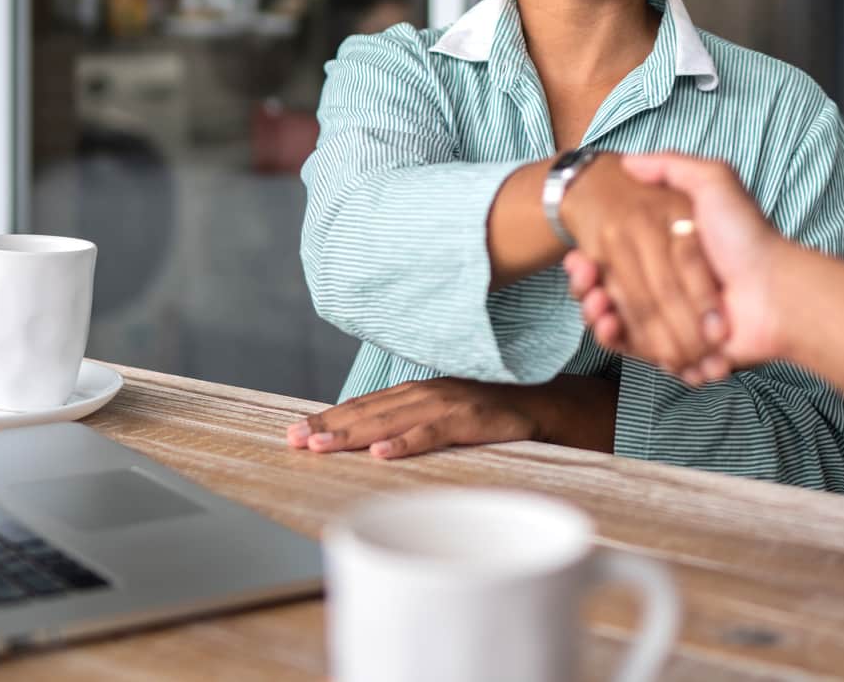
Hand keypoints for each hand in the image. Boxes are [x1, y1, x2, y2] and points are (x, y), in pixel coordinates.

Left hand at [284, 375, 615, 458]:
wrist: (550, 405)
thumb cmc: (494, 415)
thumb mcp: (447, 415)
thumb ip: (413, 422)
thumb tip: (370, 441)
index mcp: (418, 391)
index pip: (365, 405)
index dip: (329, 417)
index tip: (293, 430)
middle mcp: (428, 391)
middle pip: (369, 410)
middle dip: (328, 425)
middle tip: (293, 439)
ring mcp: (451, 402)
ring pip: (392, 419)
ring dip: (353, 433)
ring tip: (320, 445)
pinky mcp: (475, 418)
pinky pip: (435, 432)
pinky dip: (407, 441)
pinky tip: (380, 453)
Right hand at [557, 154, 727, 372]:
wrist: (775, 292)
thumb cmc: (746, 237)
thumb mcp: (714, 183)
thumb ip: (673, 166)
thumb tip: (629, 160)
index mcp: (670, 255)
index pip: (617, 260)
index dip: (592, 260)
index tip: (579, 256)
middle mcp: (670, 289)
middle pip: (611, 292)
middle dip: (588, 287)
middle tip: (581, 276)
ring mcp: (672, 322)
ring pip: (617, 321)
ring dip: (596, 312)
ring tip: (594, 301)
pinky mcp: (676, 351)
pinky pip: (634, 349)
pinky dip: (616, 339)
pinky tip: (607, 322)